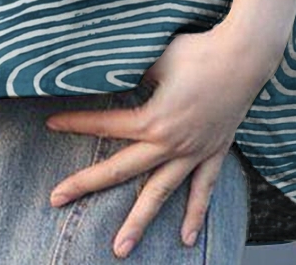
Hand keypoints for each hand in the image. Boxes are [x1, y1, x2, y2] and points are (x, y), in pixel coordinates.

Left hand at [44, 21, 281, 258]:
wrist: (245, 57)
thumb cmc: (198, 51)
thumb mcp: (157, 58)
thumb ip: (134, 71)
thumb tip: (115, 72)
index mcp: (152, 120)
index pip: (105, 125)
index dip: (76, 123)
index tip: (51, 123)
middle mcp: (170, 144)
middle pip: (121, 170)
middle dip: (87, 184)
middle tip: (55, 198)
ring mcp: (193, 153)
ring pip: (160, 194)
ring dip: (139, 223)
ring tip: (119, 250)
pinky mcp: (214, 152)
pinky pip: (202, 190)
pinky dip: (194, 215)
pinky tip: (184, 239)